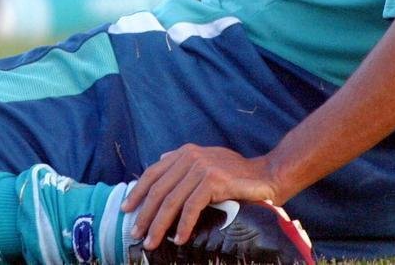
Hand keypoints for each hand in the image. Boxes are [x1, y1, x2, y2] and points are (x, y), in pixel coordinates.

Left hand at [121, 144, 281, 249]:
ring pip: (171, 201)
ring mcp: (202, 168)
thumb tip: (160, 160)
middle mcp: (190, 157)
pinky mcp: (213, 181)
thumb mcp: (207, 161)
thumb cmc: (237, 174)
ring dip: (159, 225)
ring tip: (151, 242)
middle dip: (145, 214)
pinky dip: (183, 225)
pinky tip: (178, 239)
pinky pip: (191, 208)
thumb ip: (184, 162)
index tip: (126, 208)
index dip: (137, 191)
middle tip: (135, 233)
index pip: (153, 172)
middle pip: (158, 189)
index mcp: (185, 152)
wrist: (268, 176)